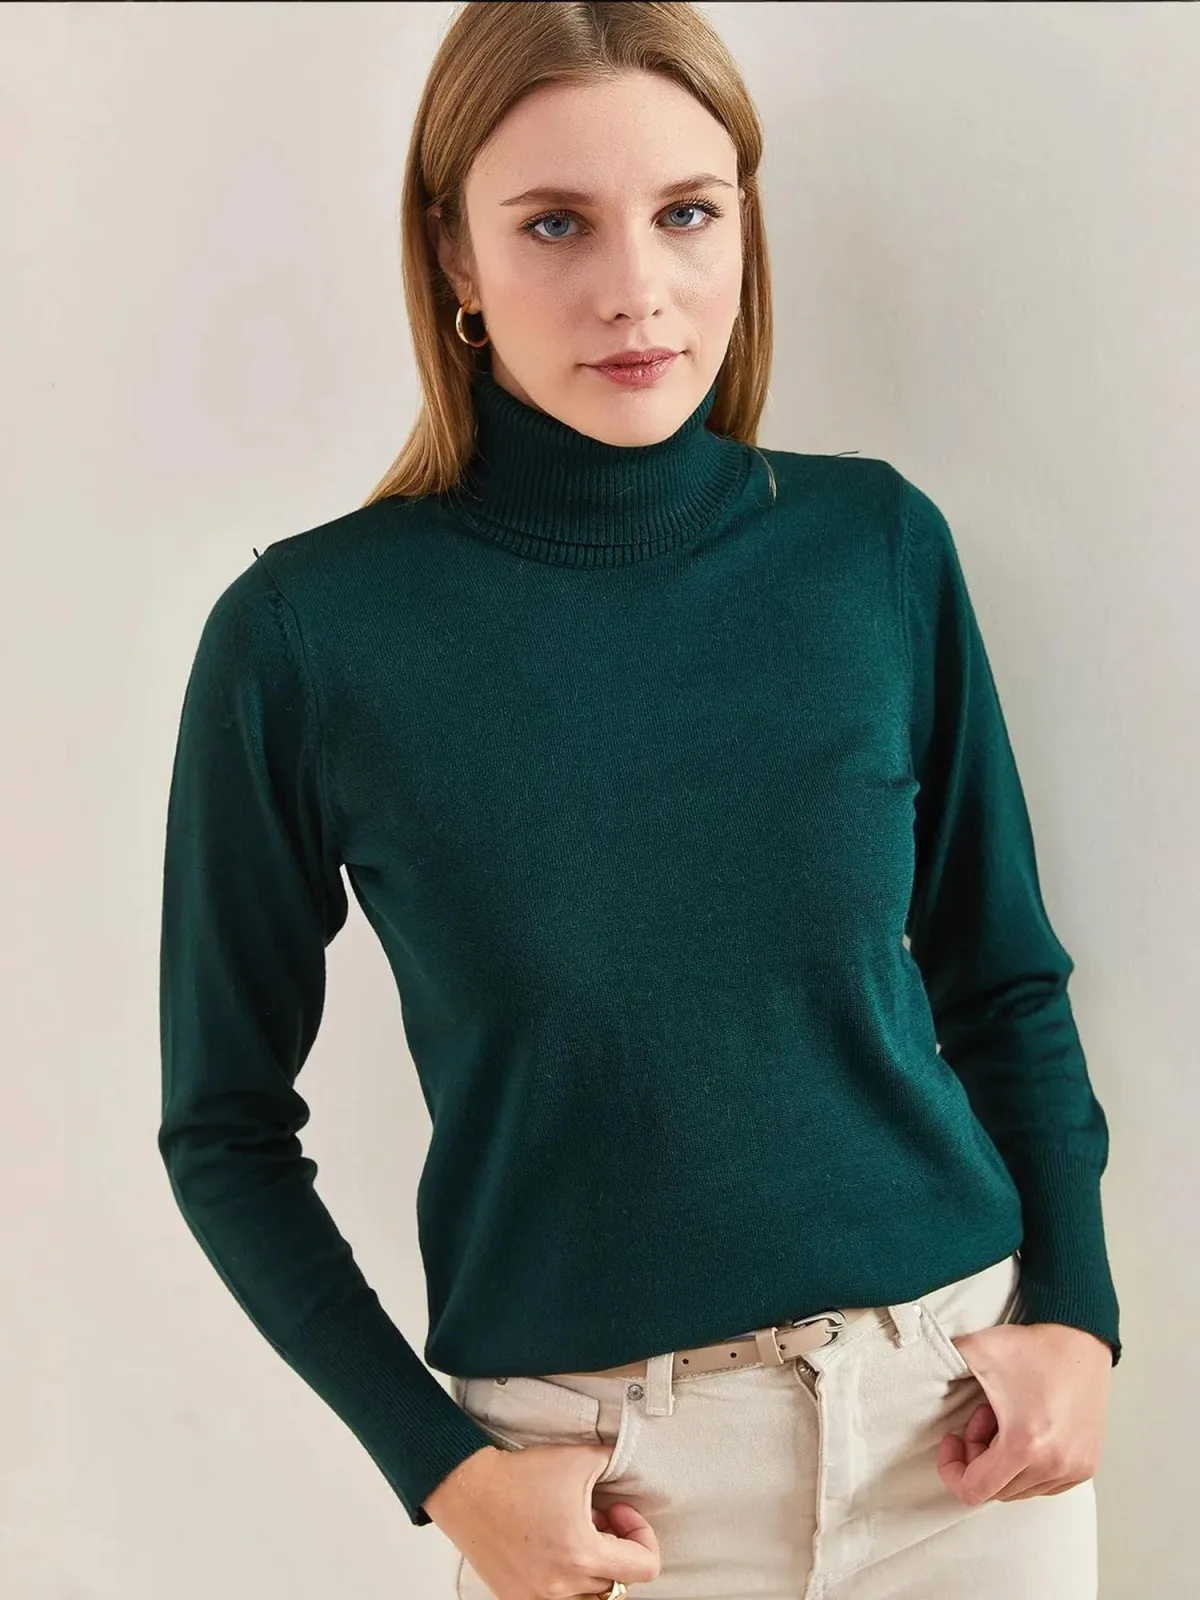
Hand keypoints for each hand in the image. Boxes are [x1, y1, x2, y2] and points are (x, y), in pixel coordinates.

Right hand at [423, 1441, 660, 1598]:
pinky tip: (555, 1547)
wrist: (467, 1488)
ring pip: (589, 1596)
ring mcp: (538, 1598)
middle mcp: (562, 1586)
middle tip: (598, 1516)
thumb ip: (613, 1463)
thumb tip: (627, 1465)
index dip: (642, 1534)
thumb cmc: (516, 1477)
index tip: (620, 1512)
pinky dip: (566, 1579)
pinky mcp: (518, 1599)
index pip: (644, 1568)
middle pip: (617, 1581)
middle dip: (616, 1545)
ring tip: (577, 1535)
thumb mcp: (579, 1459)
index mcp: (582, 1555)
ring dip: (593, 1568)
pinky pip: (560, 1599)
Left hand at [936, 1321, 1112, 1505]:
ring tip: (1004, 1420)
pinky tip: (1026, 1430)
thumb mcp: (976, 1350)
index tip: (951, 1440)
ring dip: (1003, 1461)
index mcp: (1025, 1445)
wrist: (1080, 1339)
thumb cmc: (1034, 1348)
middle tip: (981, 1418)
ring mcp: (1074, 1469)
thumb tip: (912, 1364)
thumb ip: (940, 1362)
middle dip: (978, 1458)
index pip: (975, 1491)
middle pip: (996, 1491)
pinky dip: (1027, 1466)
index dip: (952, 1469)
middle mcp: (1054, 1465)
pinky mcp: (1086, 1465)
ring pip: (1020, 1489)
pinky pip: (1044, 1485)